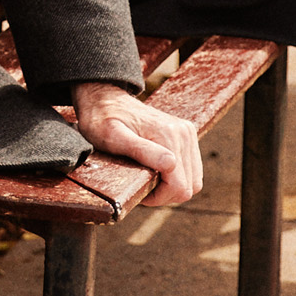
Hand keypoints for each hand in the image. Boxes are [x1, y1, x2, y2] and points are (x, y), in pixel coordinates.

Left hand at [70, 82, 201, 206]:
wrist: (105, 99)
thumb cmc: (102, 120)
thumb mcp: (113, 137)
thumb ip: (141, 150)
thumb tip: (171, 164)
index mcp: (169, 135)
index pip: (180, 186)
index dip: (159, 197)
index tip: (139, 191)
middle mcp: (184, 133)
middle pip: (190, 186)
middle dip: (166, 194)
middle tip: (142, 186)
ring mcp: (187, 133)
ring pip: (193, 180)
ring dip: (173, 187)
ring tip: (149, 178)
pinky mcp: (187, 135)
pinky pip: (191, 169)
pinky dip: (177, 177)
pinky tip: (157, 171)